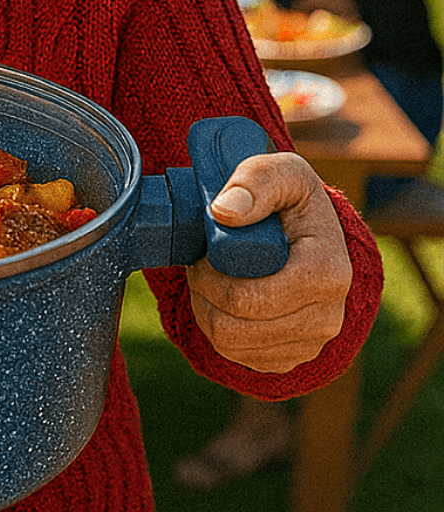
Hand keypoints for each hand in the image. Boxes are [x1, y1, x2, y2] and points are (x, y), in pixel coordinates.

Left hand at [186, 152, 351, 372]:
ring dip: (207, 311)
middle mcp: (328, 316)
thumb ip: (255, 180)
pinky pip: (239, 356)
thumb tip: (225, 211)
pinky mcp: (293, 356)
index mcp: (328, 272)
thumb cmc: (291, 199)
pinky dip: (219, 330)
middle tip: (199, 265)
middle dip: (204, 294)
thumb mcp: (282, 171)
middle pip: (237, 326)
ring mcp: (312, 342)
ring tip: (208, 279)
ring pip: (232, 345)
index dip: (212, 277)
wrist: (310, 232)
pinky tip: (222, 300)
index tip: (203, 252)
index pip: (250, 298)